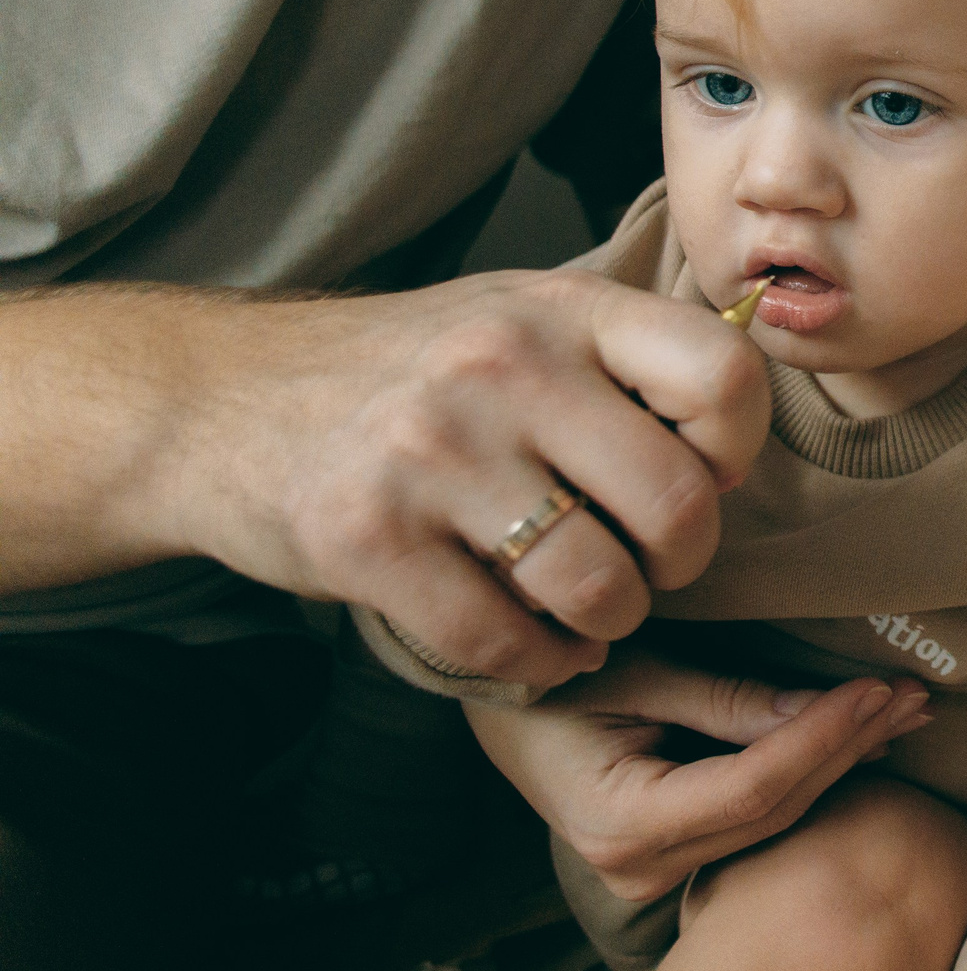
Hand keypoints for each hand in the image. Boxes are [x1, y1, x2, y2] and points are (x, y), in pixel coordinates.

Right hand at [185, 269, 767, 690]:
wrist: (223, 399)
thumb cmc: (414, 371)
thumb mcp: (526, 319)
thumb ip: (629, 362)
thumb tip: (739, 445)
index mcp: (564, 307)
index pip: (725, 379)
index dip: (736, 448)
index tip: (701, 472)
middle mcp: (502, 367)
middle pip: (676, 505)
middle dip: (681, 562)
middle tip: (650, 566)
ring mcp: (430, 451)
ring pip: (598, 587)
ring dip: (610, 621)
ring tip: (590, 606)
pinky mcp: (368, 538)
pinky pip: (504, 642)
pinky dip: (538, 663)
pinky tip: (534, 644)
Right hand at [466, 648, 931, 902]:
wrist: (501, 708)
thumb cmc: (555, 675)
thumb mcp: (635, 671)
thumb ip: (725, 699)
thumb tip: (823, 710)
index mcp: (620, 824)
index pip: (754, 786)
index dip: (823, 737)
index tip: (879, 689)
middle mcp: (640, 868)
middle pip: (774, 809)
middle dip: (850, 748)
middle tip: (914, 695)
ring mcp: (656, 872)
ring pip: (775, 819)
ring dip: (843, 760)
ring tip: (904, 710)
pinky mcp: (674, 857)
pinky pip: (758, 819)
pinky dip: (811, 772)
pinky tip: (860, 738)